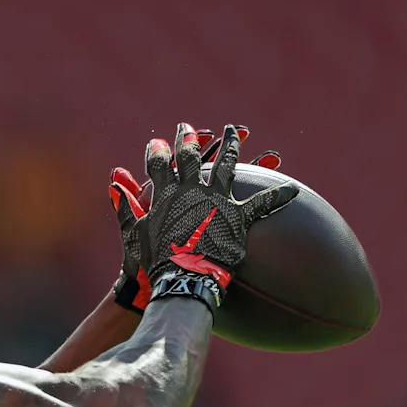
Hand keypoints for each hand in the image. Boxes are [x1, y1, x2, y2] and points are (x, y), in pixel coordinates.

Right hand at [110, 125, 281, 312]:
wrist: (181, 279)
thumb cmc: (153, 261)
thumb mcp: (133, 233)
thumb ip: (126, 207)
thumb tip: (114, 185)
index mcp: (166, 194)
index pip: (159, 164)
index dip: (157, 151)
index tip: (156, 141)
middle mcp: (192, 191)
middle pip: (192, 156)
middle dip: (188, 138)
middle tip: (187, 127)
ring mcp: (216, 201)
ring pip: (227, 165)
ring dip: (232, 145)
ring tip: (237, 130)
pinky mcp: (237, 217)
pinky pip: (262, 204)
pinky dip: (277, 197)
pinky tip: (292, 189)